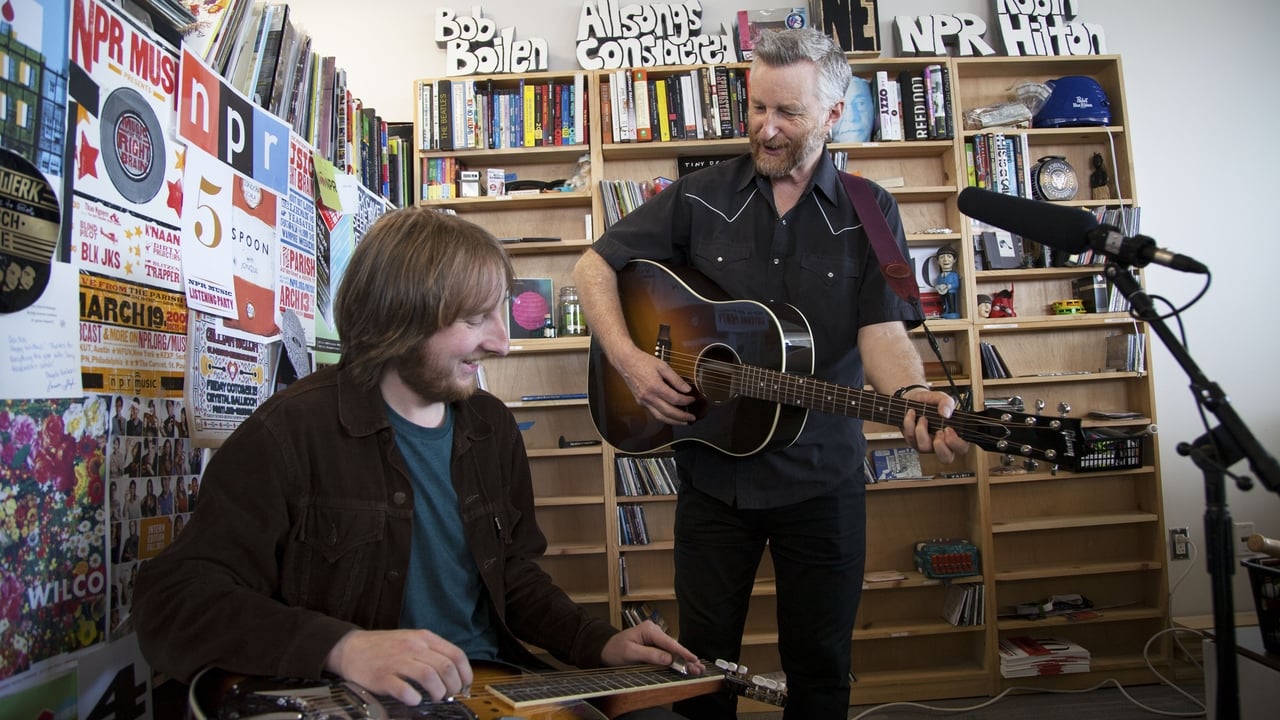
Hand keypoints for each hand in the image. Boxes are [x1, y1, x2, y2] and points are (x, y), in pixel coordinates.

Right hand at [325, 629, 472, 705]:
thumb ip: (431, 652)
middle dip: (453, 685)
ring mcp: (397, 661)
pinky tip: (414, 700)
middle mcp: (413, 647)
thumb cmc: (384, 647)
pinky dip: (414, 698)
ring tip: (436, 697)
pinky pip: (405, 689)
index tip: (465, 684)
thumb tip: (453, 672)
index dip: (465, 672)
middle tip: (450, 694)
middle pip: (445, 667)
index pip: (456, 654)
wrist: (351, 648)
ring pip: (429, 676)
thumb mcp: (411, 640)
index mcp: (423, 638)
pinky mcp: (383, 676)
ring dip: (438, 692)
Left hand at [601, 620, 703, 674]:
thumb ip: (650, 655)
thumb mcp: (630, 653)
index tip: (693, 660)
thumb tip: (668, 658)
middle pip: (673, 646)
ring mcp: (655, 638)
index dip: (682, 652)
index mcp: (649, 629)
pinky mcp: (654, 645)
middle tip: (699, 668)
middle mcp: (654, 631)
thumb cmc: (615, 650)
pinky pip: (667, 653)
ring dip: (683, 660)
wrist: (604, 649)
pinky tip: (686, 665)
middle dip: (687, 658)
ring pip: (672, 650)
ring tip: (696, 669)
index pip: (669, 643)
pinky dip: (676, 660)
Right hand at [614, 346, 696, 424]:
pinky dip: (664, 417)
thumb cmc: (644, 362)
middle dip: (682, 417)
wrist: (626, 362)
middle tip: (692, 418)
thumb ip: (676, 379)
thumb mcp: (663, 366)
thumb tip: (687, 389)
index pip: (674, 399)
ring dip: (673, 422)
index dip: (686, 401)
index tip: (692, 399)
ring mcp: (643, 401)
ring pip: (660, 417)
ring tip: (683, 422)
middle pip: (668, 412)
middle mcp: (648, 397)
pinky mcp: (640, 402)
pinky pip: (654, 413)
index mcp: (655, 386)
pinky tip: (671, 416)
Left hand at [899, 389, 969, 463]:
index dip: (956, 443)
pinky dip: (910, 424)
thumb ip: (947, 403)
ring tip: (923, 418)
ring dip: (922, 431)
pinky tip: (912, 414)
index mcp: (954, 434)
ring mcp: (927, 444)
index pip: (962, 448)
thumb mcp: (941, 397)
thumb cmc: (931, 402)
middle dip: (941, 447)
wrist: (913, 399)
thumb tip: (946, 413)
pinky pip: (911, 438)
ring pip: (924, 448)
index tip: (949, 429)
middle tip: (938, 431)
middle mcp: (942, 443)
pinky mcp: (913, 441)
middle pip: (946, 458)